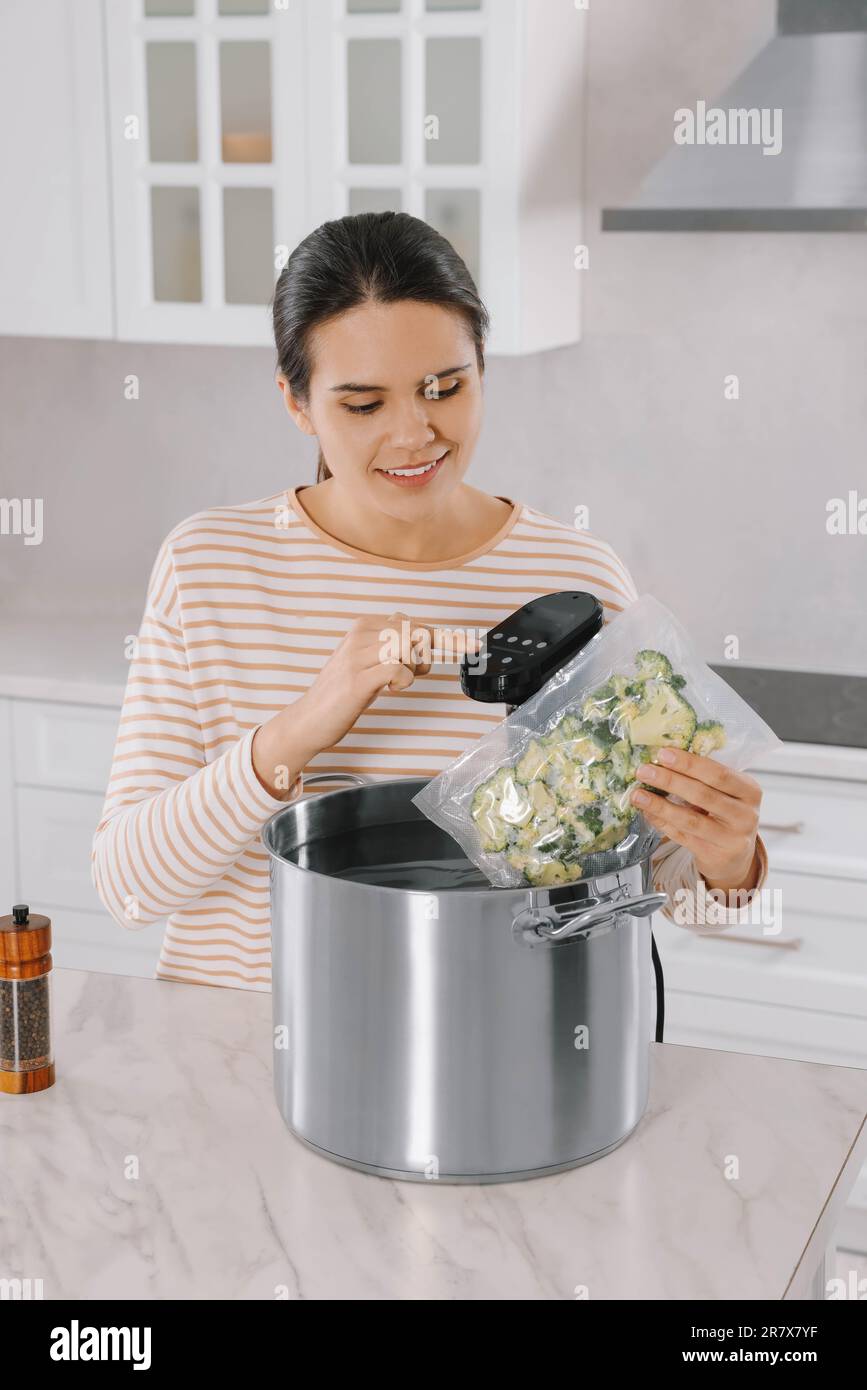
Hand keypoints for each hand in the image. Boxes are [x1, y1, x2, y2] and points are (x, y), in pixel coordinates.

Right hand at [293, 610, 477, 751]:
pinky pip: (398, 670)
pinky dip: (403, 682)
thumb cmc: (343, 693)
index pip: (414, 623)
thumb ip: (393, 647)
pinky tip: (390, 690)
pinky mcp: (357, 679)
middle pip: (416, 632)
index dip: (447, 637)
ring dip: (413, 669)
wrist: (310, 719)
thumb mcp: (370, 662)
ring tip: (397, 682)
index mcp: (364, 626)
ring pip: (408, 647)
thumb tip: (424, 638)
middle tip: (416, 674)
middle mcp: (360, 635)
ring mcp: (357, 656)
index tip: (471, 646)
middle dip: (427, 656)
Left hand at [628, 747, 762, 894]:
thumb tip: (664, 757)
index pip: (719, 773)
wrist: (736, 856)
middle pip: (702, 794)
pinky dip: (661, 822)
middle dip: (670, 781)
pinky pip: (681, 836)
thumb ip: (705, 777)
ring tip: (637, 794)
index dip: (690, 763)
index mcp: (749, 791)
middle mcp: (745, 815)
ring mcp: (731, 838)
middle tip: (644, 771)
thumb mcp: (728, 793)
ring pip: (690, 819)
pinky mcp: (714, 856)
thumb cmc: (726, 814)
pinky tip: (646, 812)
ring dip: (660, 805)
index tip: (663, 753)